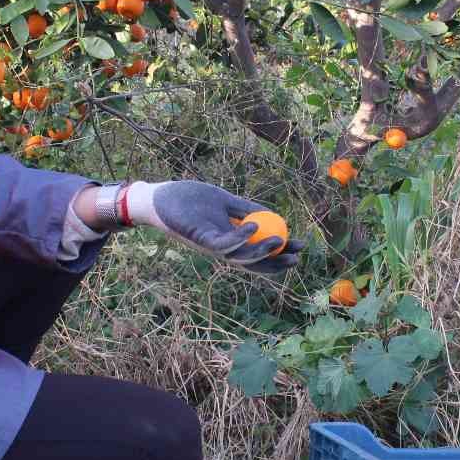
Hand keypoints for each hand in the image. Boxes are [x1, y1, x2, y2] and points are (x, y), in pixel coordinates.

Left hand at [125, 181, 301, 273]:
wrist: (160, 197)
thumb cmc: (190, 199)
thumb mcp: (224, 201)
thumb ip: (244, 208)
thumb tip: (272, 214)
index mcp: (230, 239)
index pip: (258, 252)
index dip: (279, 254)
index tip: (299, 247)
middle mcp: (222, 247)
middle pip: (252, 262)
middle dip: (275, 262)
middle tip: (295, 257)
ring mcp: (211, 245)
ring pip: (239, 256)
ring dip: (260, 252)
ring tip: (279, 240)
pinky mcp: (199, 238)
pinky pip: (222, 243)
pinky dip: (239, 237)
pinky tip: (253, 226)